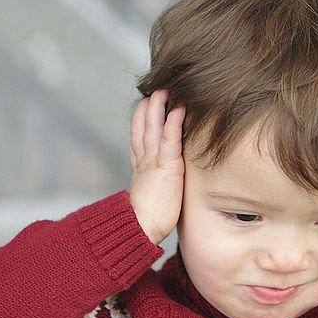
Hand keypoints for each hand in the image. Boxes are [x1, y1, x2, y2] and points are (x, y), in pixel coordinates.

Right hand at [129, 90, 185, 244]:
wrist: (140, 227)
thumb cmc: (149, 220)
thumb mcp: (152, 197)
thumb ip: (156, 185)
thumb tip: (163, 187)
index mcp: (141, 168)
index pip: (138, 138)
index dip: (140, 121)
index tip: (143, 106)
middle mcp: (144, 160)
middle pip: (143, 127)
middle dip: (148, 107)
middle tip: (153, 90)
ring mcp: (153, 161)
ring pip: (154, 127)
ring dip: (159, 107)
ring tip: (165, 90)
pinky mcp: (166, 166)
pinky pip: (169, 139)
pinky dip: (173, 123)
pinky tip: (178, 109)